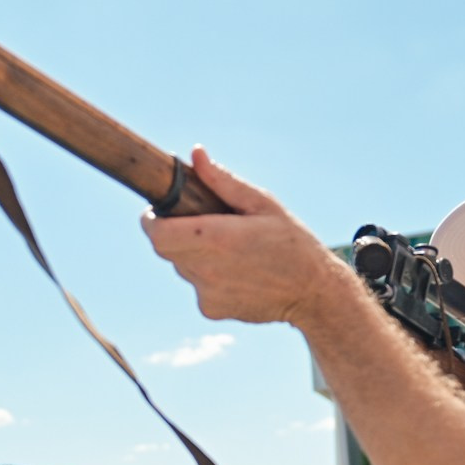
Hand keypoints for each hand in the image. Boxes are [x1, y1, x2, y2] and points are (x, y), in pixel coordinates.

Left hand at [141, 147, 357, 328]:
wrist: (313, 293)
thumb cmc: (291, 241)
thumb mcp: (262, 203)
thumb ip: (223, 181)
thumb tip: (195, 154)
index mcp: (217, 238)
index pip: (157, 233)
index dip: (151, 220)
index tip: (158, 210)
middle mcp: (207, 270)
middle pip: (164, 248)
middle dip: (173, 232)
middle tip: (199, 222)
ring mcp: (207, 294)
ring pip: (181, 266)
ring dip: (192, 253)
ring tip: (227, 248)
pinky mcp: (210, 310)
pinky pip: (196, 285)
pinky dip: (206, 275)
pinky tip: (235, 270)